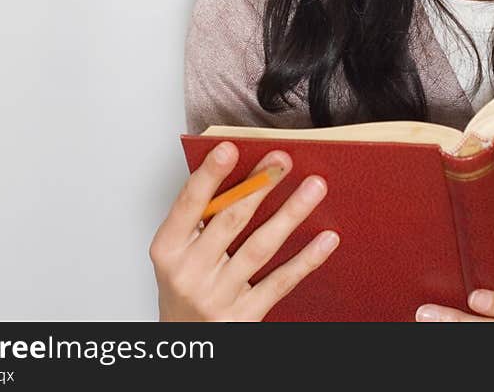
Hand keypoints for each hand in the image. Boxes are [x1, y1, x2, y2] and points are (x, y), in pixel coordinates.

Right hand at [149, 142, 339, 320]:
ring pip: (259, 247)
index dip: (210, 175)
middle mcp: (189, 273)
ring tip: (313, 187)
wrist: (186, 344)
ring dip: (290, 213)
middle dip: (260, 185)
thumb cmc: (184, 286)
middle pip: (230, 220)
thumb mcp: (178, 252)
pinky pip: (279, 283)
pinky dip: (305, 259)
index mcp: (168, 249)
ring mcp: (217, 297)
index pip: (189, 204)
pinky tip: (325, 239)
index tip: (229, 148)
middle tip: (283, 160)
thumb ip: (200, 216)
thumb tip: (242, 172)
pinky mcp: (244, 317)